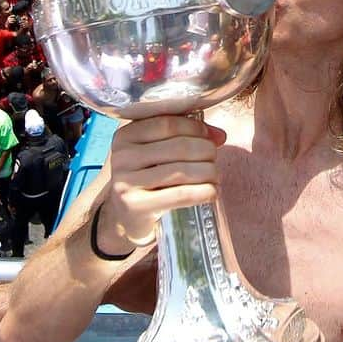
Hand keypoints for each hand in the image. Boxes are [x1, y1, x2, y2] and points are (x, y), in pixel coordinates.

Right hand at [96, 115, 224, 255]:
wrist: (126, 217)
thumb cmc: (147, 179)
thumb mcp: (158, 152)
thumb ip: (186, 136)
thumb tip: (219, 135)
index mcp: (126, 135)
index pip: (168, 124)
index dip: (196, 129)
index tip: (211, 138)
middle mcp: (122, 156)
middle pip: (179, 147)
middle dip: (206, 151)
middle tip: (214, 161)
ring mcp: (126, 182)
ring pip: (182, 170)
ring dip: (208, 172)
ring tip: (215, 177)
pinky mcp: (135, 206)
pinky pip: (181, 194)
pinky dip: (204, 192)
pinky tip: (212, 192)